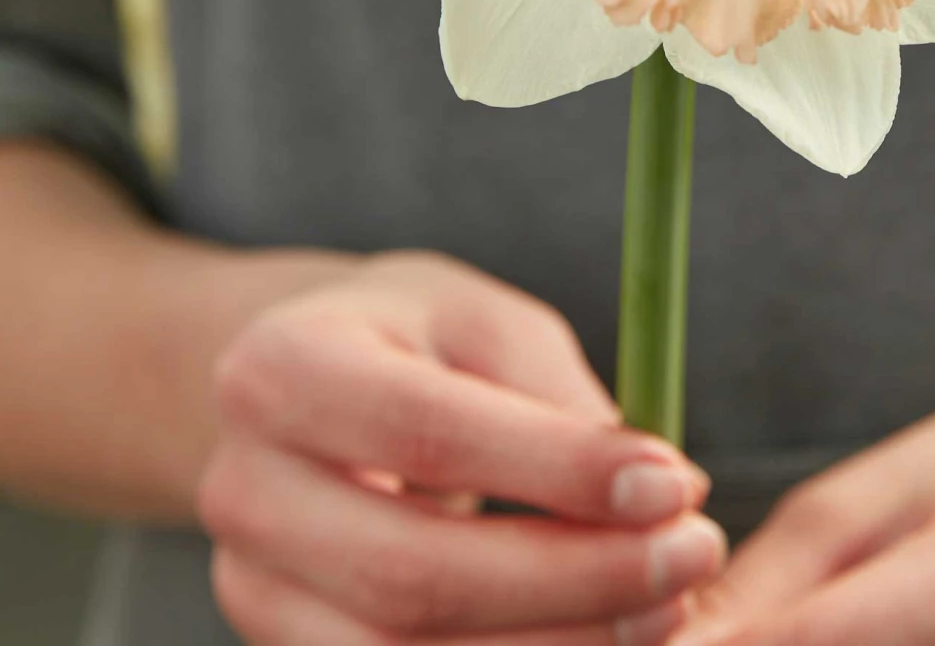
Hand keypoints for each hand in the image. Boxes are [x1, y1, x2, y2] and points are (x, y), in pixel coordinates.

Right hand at [199, 252, 725, 644]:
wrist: (300, 386)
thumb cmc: (411, 336)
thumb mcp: (481, 320)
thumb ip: (556, 402)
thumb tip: (668, 495)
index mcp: (287, 368)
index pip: (431, 432)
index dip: (558, 471)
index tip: (675, 483)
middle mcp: (244, 488)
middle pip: (412, 572)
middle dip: (572, 580)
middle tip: (690, 558)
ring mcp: (250, 586)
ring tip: (666, 611)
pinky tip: (598, 642)